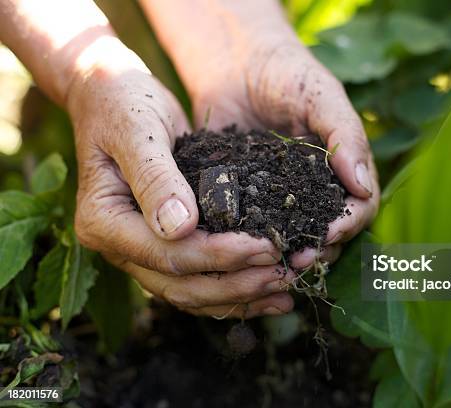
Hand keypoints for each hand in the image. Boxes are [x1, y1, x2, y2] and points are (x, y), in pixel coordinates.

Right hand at [67, 38, 294, 317]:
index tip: (267, 247)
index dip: (220, 256)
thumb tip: (180, 228)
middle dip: (237, 285)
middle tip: (286, 275)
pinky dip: (233, 289)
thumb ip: (156, 177)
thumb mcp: (139, 130)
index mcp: (103, 222)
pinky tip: (269, 291)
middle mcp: (118, 246)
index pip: (167, 254)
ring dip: (240, 296)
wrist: (112, 95)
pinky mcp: (163, 246)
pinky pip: (197, 279)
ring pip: (191, 292)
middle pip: (181, 285)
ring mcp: (139, 251)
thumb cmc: (123, 103)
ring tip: (286, 291)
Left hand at [169, 19, 379, 268]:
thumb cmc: (288, 72)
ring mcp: (282, 197)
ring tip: (272, 263)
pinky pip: (254, 226)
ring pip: (294, 237)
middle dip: (318, 249)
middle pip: (330, 232)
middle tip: (297, 260)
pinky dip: (251, 241)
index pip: (360, 208)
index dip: (349, 225)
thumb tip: (363, 187)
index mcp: (343, 170)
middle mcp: (316, 190)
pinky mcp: (247, 198)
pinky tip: (240, 249)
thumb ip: (345, 136)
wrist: (235, 63)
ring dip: (287, 254)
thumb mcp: (322, 97)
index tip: (328, 232)